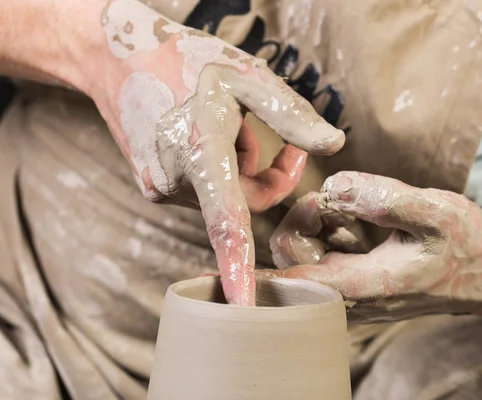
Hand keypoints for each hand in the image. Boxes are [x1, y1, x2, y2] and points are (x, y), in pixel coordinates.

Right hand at [86, 0, 344, 305]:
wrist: (116, 56)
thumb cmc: (188, 60)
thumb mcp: (246, 76)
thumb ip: (292, 115)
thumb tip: (335, 147)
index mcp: (199, 149)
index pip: (225, 220)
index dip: (237, 267)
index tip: (244, 307)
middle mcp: (175, 179)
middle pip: (243, 204)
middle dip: (267, 176)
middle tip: (268, 134)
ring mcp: (159, 187)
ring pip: (225, 198)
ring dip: (240, 168)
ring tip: (226, 124)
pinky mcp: (154, 188)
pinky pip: (205, 193)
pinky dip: (218, 170)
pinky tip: (206, 134)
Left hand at [261, 172, 481, 322]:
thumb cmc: (467, 246)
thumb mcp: (436, 213)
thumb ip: (382, 199)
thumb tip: (331, 186)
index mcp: (357, 286)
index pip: (286, 278)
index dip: (277, 241)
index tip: (304, 208)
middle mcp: (344, 299)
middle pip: (288, 258)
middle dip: (304, 218)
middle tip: (340, 199)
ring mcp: (347, 295)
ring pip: (301, 256)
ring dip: (317, 224)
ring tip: (354, 211)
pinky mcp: (353, 286)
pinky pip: (319, 256)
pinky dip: (328, 232)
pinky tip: (356, 223)